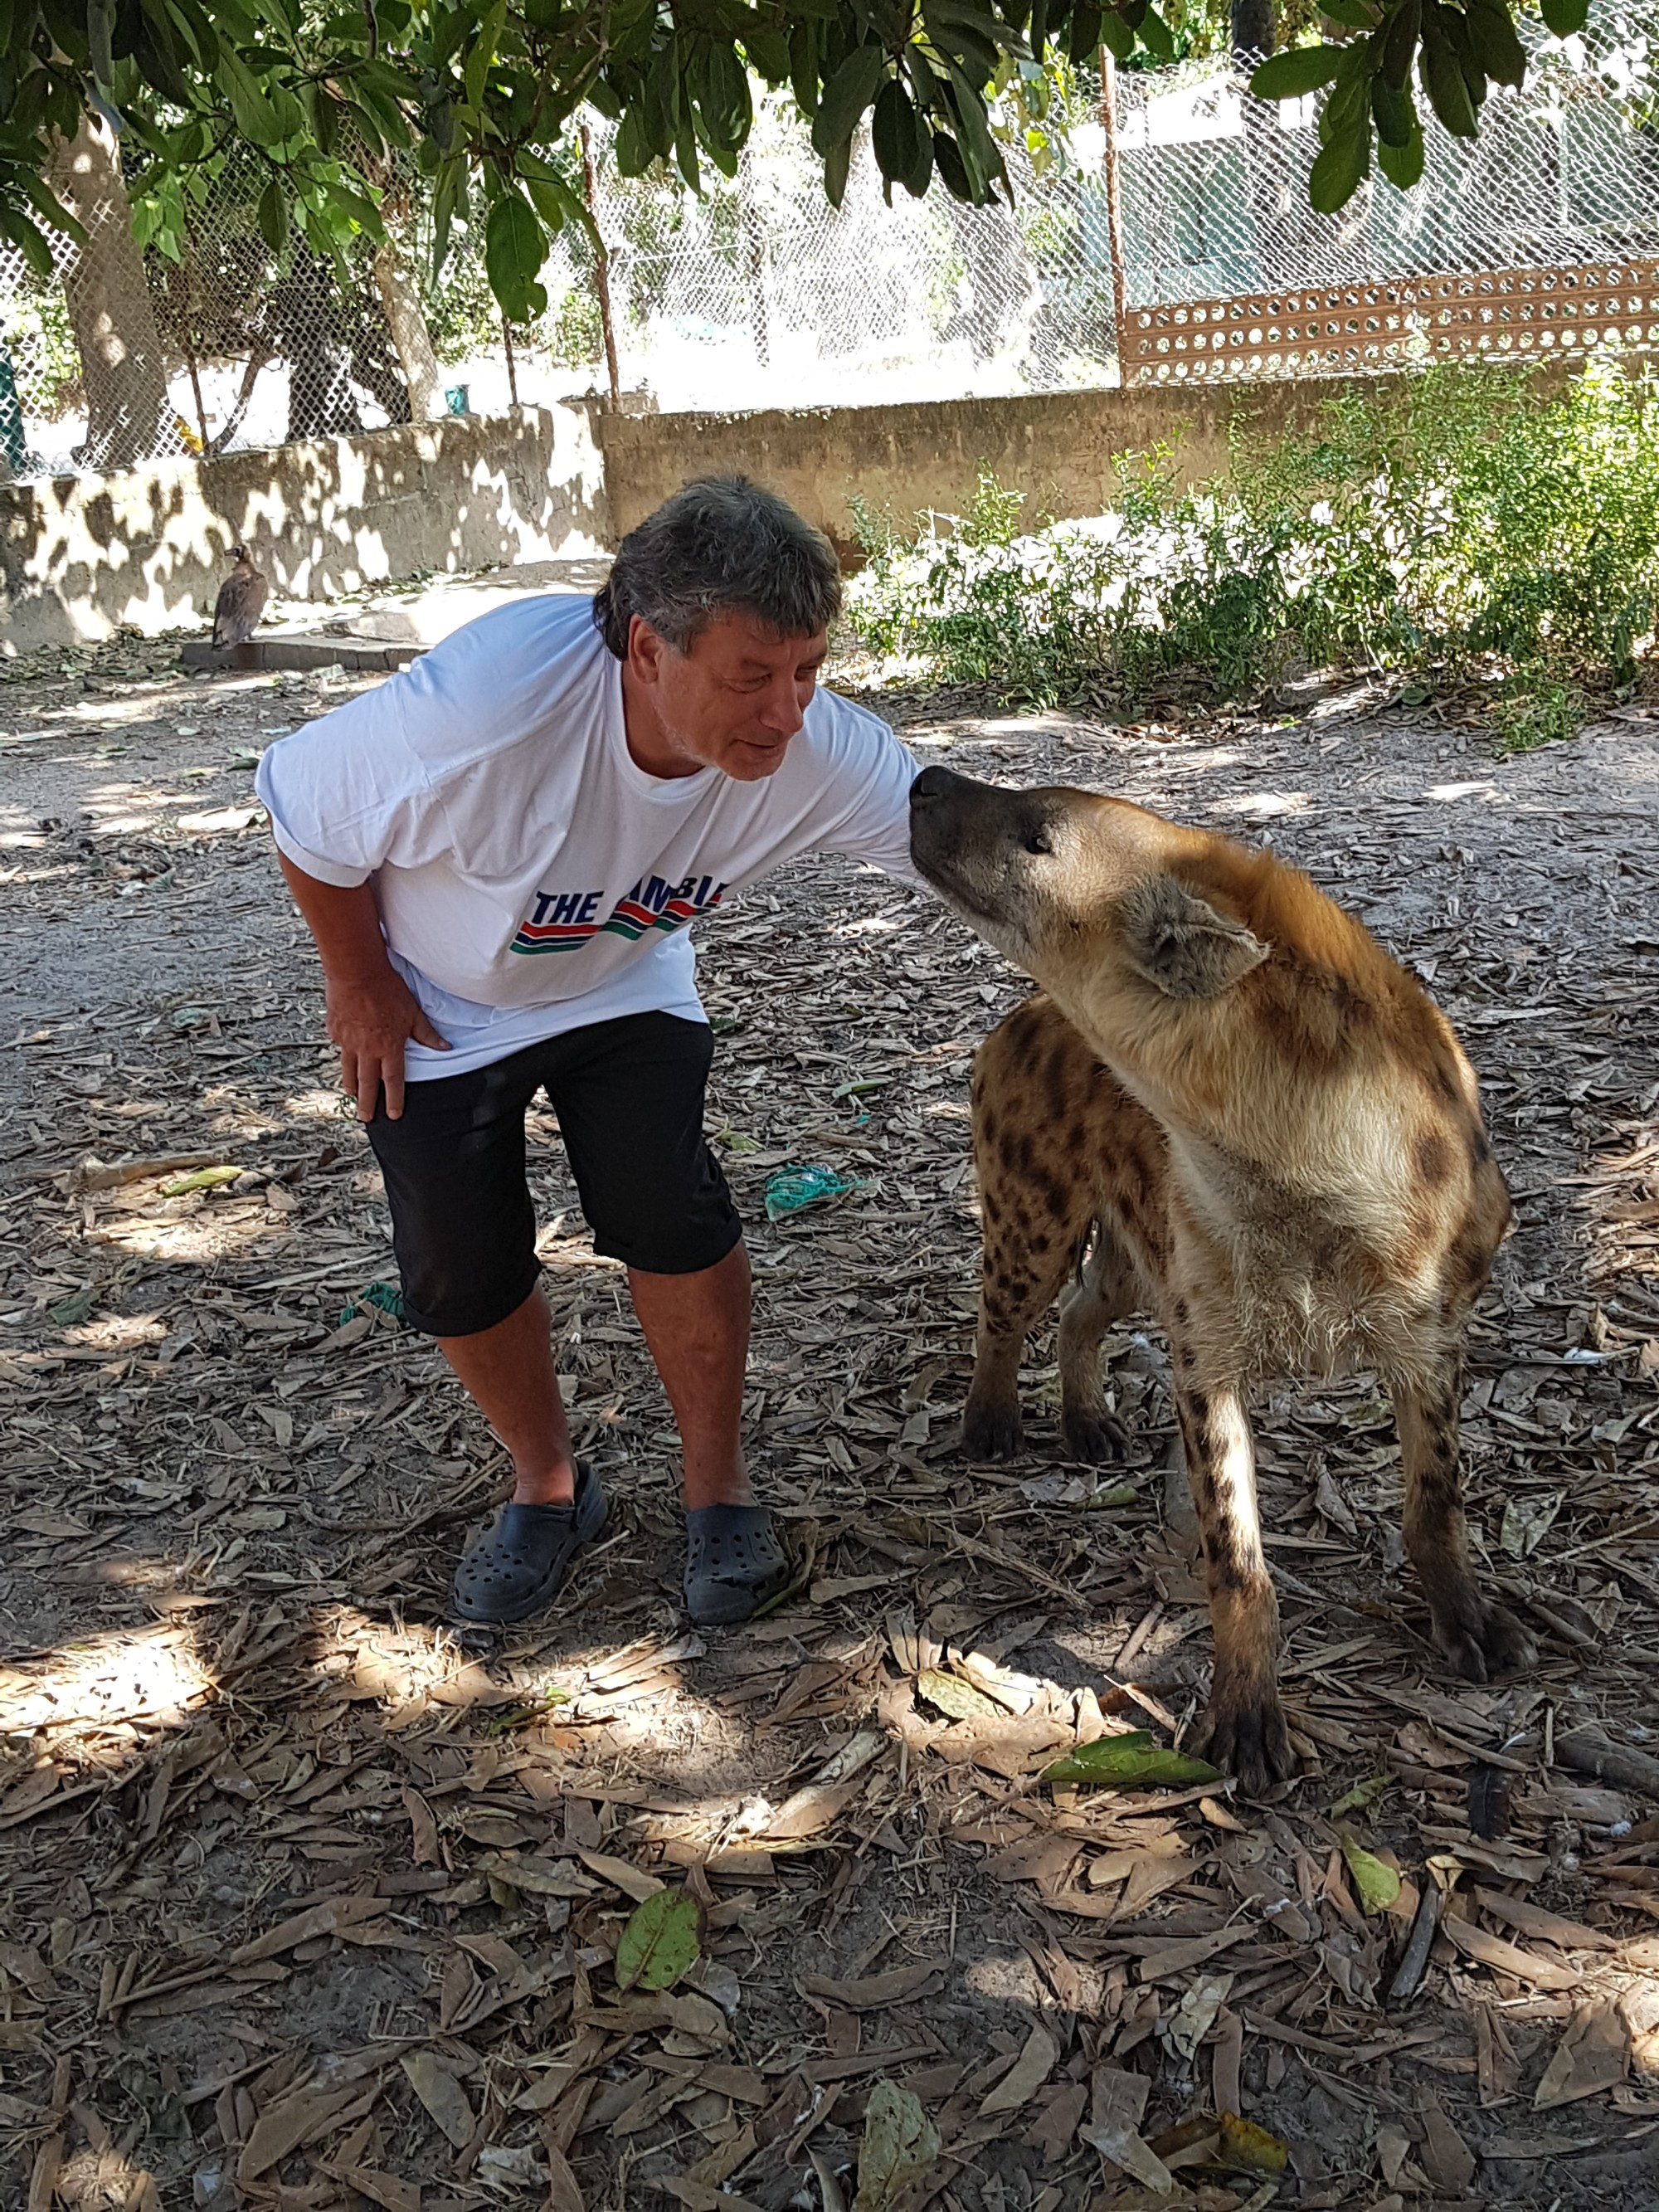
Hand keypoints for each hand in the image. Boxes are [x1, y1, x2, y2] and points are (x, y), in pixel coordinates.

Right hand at [325, 968, 449, 1120]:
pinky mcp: (335, 1030)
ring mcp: (348, 1041)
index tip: (394, 1114)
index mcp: (389, 1047)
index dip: (394, 1099)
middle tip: (366, 1118)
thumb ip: (427, 1033)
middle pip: (367, 1083)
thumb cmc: (387, 989)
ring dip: (351, 1086)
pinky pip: (339, 1047)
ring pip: (349, 1070)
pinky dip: (342, 1055)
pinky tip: (344, 1058)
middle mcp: (367, 1049)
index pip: (393, 1080)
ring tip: (352, 1096)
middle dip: (367, 1104)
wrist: (356, 972)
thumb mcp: (413, 1012)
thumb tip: (445, 1047)